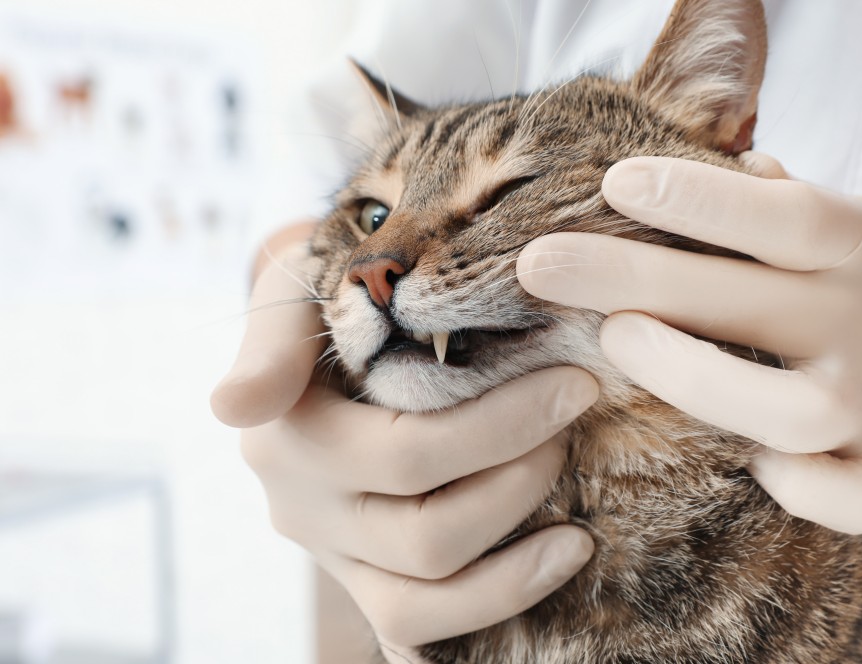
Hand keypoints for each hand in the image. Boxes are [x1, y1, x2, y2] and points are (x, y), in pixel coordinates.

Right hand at [212, 246, 597, 661]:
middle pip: (428, 532)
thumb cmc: (327, 292)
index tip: (576, 382)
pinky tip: (556, 560)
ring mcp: (330, 549)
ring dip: (515, 566)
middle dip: (523, 478)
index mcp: (289, 434)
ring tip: (573, 512)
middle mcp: (302, 504)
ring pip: (422, 596)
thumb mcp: (295, 287)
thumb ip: (272, 341)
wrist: (319, 326)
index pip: (409, 455)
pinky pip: (415, 626)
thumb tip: (233, 408)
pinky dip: (492, 603)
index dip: (503, 428)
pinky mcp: (359, 576)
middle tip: (575, 416)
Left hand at [516, 155, 861, 604]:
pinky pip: (849, 498)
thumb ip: (756, 199)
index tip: (611, 183)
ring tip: (612, 341)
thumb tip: (651, 171)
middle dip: (635, 278)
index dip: (698, 199)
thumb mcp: (822, 229)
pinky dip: (801, 489)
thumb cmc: (834, 295)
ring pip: (793, 412)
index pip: (785, 214)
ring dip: (694, 377)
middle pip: (755, 301)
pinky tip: (749, 466)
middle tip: (539, 265)